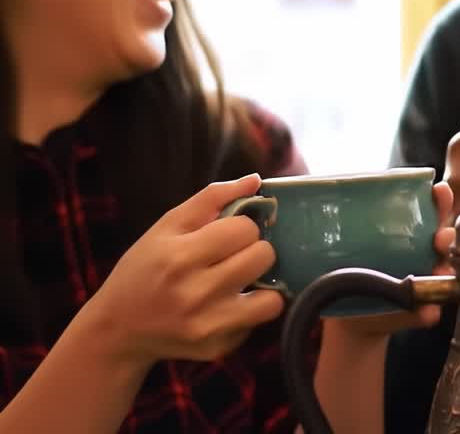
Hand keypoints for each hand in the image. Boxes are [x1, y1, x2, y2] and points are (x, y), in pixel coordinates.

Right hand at [83, 174, 283, 365]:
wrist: (117, 330)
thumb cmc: (144, 269)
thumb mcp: (166, 227)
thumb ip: (212, 198)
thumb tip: (255, 180)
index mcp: (180, 257)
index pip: (245, 229)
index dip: (242, 227)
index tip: (227, 234)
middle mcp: (195, 294)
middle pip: (263, 257)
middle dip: (254, 251)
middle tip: (235, 257)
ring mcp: (208, 327)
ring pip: (272, 299)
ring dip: (263, 286)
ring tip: (242, 281)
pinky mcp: (217, 348)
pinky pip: (257, 323)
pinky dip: (248, 312)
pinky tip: (227, 306)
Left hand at [321, 181, 456, 336]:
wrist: (351, 313)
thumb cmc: (354, 268)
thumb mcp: (350, 242)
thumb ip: (349, 223)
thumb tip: (333, 192)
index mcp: (413, 234)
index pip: (433, 211)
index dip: (440, 200)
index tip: (440, 190)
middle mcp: (425, 255)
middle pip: (444, 240)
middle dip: (446, 236)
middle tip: (440, 237)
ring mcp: (425, 284)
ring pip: (444, 274)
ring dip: (444, 271)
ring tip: (438, 271)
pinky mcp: (421, 311)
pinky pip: (430, 312)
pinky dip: (429, 312)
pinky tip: (428, 312)